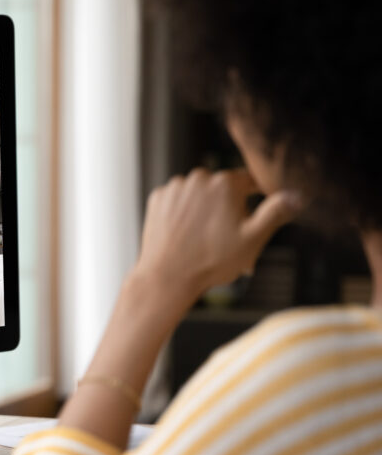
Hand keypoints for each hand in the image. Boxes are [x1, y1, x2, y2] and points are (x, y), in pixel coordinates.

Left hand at [134, 168, 300, 304]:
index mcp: (225, 183)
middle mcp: (199, 177)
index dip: (255, 195)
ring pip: (198, 193)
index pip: (249, 181)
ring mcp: (175, 187)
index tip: (256, 206)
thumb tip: (297, 195)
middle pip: (222, 188)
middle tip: (229, 235)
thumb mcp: (253, 238)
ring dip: (204, 208)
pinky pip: (178, 200)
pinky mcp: (158, 198)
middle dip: (228, 206)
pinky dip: (183, 212)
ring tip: (206, 238)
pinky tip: (186, 233)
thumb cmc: (212, 260)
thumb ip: (275, 212)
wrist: (168, 276)